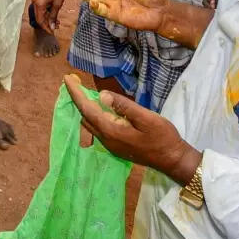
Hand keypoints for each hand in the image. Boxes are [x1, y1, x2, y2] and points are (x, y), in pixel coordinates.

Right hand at [32, 0, 65, 29]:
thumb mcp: (57, 4)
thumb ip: (53, 16)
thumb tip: (52, 27)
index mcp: (39, 5)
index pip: (40, 20)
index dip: (46, 27)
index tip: (52, 32)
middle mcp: (34, 3)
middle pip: (39, 17)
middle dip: (47, 24)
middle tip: (56, 27)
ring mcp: (35, 0)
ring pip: (39, 13)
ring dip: (47, 18)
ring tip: (56, 21)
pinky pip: (40, 8)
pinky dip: (45, 13)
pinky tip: (52, 14)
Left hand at [63, 74, 197, 180]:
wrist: (172, 160)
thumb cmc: (162, 137)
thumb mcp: (146, 118)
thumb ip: (124, 106)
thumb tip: (101, 95)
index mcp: (111, 130)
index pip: (87, 109)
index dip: (76, 93)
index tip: (66, 79)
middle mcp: (106, 139)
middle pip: (85, 116)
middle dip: (77, 99)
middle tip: (74, 82)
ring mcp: (110, 145)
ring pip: (90, 123)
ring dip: (85, 108)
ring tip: (83, 92)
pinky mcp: (116, 146)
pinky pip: (97, 128)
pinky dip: (93, 115)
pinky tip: (99, 107)